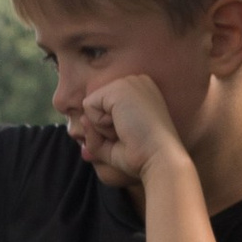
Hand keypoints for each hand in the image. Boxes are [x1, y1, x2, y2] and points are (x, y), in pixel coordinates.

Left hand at [65, 68, 186, 189]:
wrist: (159, 159)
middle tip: (129, 136)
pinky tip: (121, 127)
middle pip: (96, 105)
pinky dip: (98, 125)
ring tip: (126, 132)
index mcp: (140, 92)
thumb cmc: (140, 156)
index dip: (109, 129)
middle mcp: (136, 81)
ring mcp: (129, 82)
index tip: (132, 136)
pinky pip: (88, 106)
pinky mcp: (120, 88)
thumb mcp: (113, 144)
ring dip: (102, 128)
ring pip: (91, 106)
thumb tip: (82, 118)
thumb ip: (94, 132)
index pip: (104, 107)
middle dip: (104, 128)